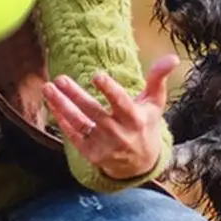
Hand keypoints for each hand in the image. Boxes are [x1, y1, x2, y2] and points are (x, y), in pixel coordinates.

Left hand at [43, 54, 179, 179]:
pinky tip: (52, 104)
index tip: (96, 75)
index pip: (121, 103)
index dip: (109, 90)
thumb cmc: (145, 124)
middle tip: (60, 79)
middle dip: (75, 95)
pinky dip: (62, 120)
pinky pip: (73, 135)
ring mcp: (104, 145)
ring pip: (79, 123)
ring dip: (61, 106)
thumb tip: (172, 56)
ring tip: (48, 88)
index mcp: (135, 119)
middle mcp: (119, 133)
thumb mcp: (154, 103)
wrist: (140, 164)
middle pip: (94, 112)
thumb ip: (158, 79)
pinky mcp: (91, 154)